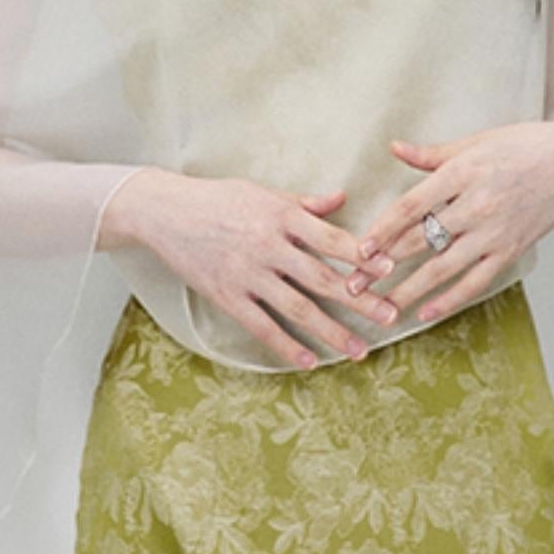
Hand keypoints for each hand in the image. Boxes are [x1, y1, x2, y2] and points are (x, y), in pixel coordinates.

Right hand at [104, 168, 402, 369]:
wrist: (164, 211)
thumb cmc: (217, 198)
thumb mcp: (263, 192)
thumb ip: (304, 203)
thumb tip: (342, 198)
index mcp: (281, 216)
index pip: (331, 239)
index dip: (362, 255)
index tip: (390, 269)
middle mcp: (268, 247)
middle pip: (323, 278)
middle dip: (360, 299)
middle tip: (390, 315)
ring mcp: (247, 274)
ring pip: (298, 308)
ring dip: (332, 331)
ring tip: (359, 350)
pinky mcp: (227, 296)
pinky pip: (262, 326)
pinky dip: (287, 346)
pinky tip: (310, 361)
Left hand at [342, 122, 553, 318]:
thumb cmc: (525, 147)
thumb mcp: (476, 142)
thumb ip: (432, 154)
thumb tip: (394, 148)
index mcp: (463, 173)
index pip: (411, 206)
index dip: (383, 229)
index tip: (360, 249)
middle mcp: (476, 205)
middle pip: (419, 241)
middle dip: (383, 266)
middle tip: (355, 285)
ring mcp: (494, 233)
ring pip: (442, 269)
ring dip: (408, 291)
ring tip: (383, 309)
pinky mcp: (510, 252)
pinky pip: (474, 282)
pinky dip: (449, 300)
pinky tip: (425, 313)